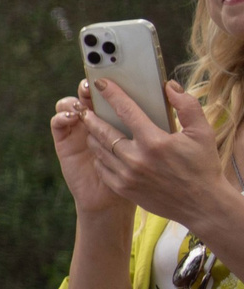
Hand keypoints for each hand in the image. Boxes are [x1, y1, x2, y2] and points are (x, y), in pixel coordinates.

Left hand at [67, 80, 235, 231]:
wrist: (202, 205)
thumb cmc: (203, 166)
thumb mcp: (202, 132)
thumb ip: (187, 106)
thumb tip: (169, 87)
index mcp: (155, 142)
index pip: (126, 111)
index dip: (111, 94)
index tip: (100, 83)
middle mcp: (136, 159)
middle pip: (103, 131)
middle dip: (91, 117)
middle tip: (85, 108)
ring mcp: (127, 176)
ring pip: (99, 150)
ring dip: (93, 136)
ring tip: (91, 127)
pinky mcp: (123, 188)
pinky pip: (102, 167)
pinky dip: (99, 156)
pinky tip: (101, 149)